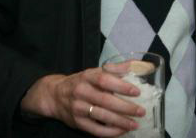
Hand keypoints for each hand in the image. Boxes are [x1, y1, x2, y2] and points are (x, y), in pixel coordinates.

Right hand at [20, 68, 143, 136]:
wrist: (55, 96)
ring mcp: (78, 108)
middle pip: (105, 100)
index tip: (137, 92)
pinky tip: (122, 131)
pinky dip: (110, 132)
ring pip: (101, 116)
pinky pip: (95, 130)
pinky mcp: (77, 123)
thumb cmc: (80, 82)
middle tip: (141, 111)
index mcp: (87, 76)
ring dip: (120, 122)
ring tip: (135, 124)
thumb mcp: (94, 72)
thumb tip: (136, 65)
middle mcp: (81, 92)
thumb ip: (115, 69)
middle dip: (125, 107)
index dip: (121, 86)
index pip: (105, 80)